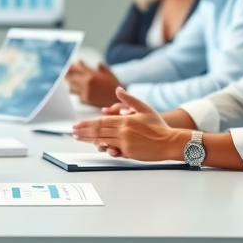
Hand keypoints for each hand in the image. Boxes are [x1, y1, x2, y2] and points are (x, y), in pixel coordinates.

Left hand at [65, 60, 121, 107]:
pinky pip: (77, 94)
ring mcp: (85, 92)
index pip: (77, 68)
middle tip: (64, 72)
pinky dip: (76, 91)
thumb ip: (101, 68)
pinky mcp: (85, 100)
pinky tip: (76, 89)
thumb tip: (97, 63)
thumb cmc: (114, 86)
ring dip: (70, 83)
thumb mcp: (109, 74)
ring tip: (67, 81)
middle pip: (70, 77)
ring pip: (71, 87)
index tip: (69, 63)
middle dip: (67, 74)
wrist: (117, 100)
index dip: (72, 65)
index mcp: (91, 75)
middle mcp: (86, 83)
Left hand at [71, 87, 186, 161]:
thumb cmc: (158, 126)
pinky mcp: (129, 153)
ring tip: (78, 138)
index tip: (77, 124)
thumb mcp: (144, 108)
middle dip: (83, 131)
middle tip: (72, 131)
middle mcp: (122, 131)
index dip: (87, 123)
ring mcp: (125, 143)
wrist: (170, 141)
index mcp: (125, 120)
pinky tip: (95, 146)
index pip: (101, 121)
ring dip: (89, 140)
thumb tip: (118, 89)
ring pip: (102, 141)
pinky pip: (113, 150)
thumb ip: (129, 99)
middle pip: (98, 131)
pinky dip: (103, 147)